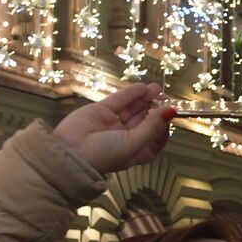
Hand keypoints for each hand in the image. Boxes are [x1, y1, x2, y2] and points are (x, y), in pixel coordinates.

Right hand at [51, 83, 174, 173]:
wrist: (70, 153)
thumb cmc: (106, 154)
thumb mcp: (134, 143)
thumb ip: (152, 126)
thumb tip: (171, 112)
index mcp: (135, 151)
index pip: (154, 139)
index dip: (163, 127)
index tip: (170, 115)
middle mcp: (125, 137)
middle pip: (144, 121)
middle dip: (155, 109)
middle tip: (166, 96)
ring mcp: (112, 123)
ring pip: (132, 109)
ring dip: (145, 99)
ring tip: (157, 88)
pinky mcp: (100, 111)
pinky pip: (119, 101)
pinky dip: (130, 94)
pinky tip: (142, 88)